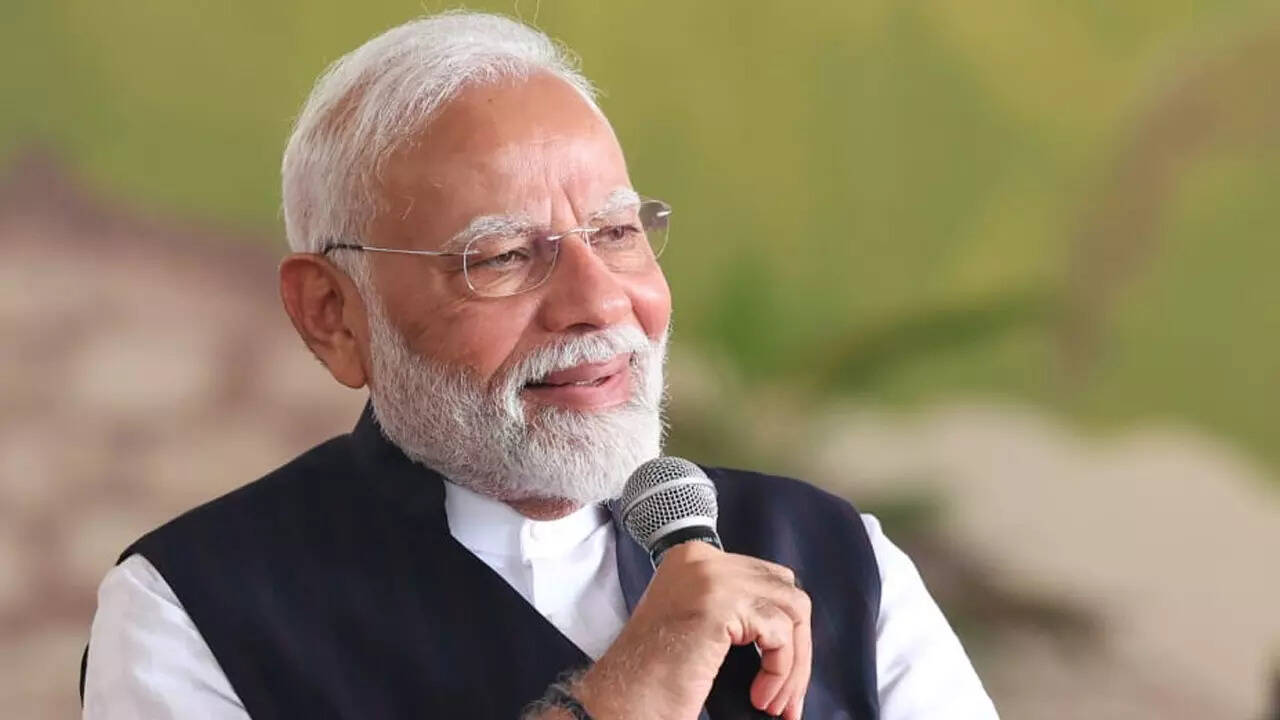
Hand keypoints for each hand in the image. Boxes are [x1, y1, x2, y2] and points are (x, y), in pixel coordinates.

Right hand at [572, 541, 811, 719]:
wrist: (621, 702)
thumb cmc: (655, 678)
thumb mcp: (699, 626)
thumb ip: (735, 610)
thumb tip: (788, 625)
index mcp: (694, 559)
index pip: (765, 578)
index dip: (783, 628)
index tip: (782, 673)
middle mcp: (702, 558)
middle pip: (785, 589)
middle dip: (796, 645)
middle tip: (786, 695)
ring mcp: (711, 576)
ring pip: (793, 609)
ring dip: (794, 664)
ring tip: (774, 702)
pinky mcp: (720, 603)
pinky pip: (781, 632)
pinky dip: (781, 670)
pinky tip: (759, 697)